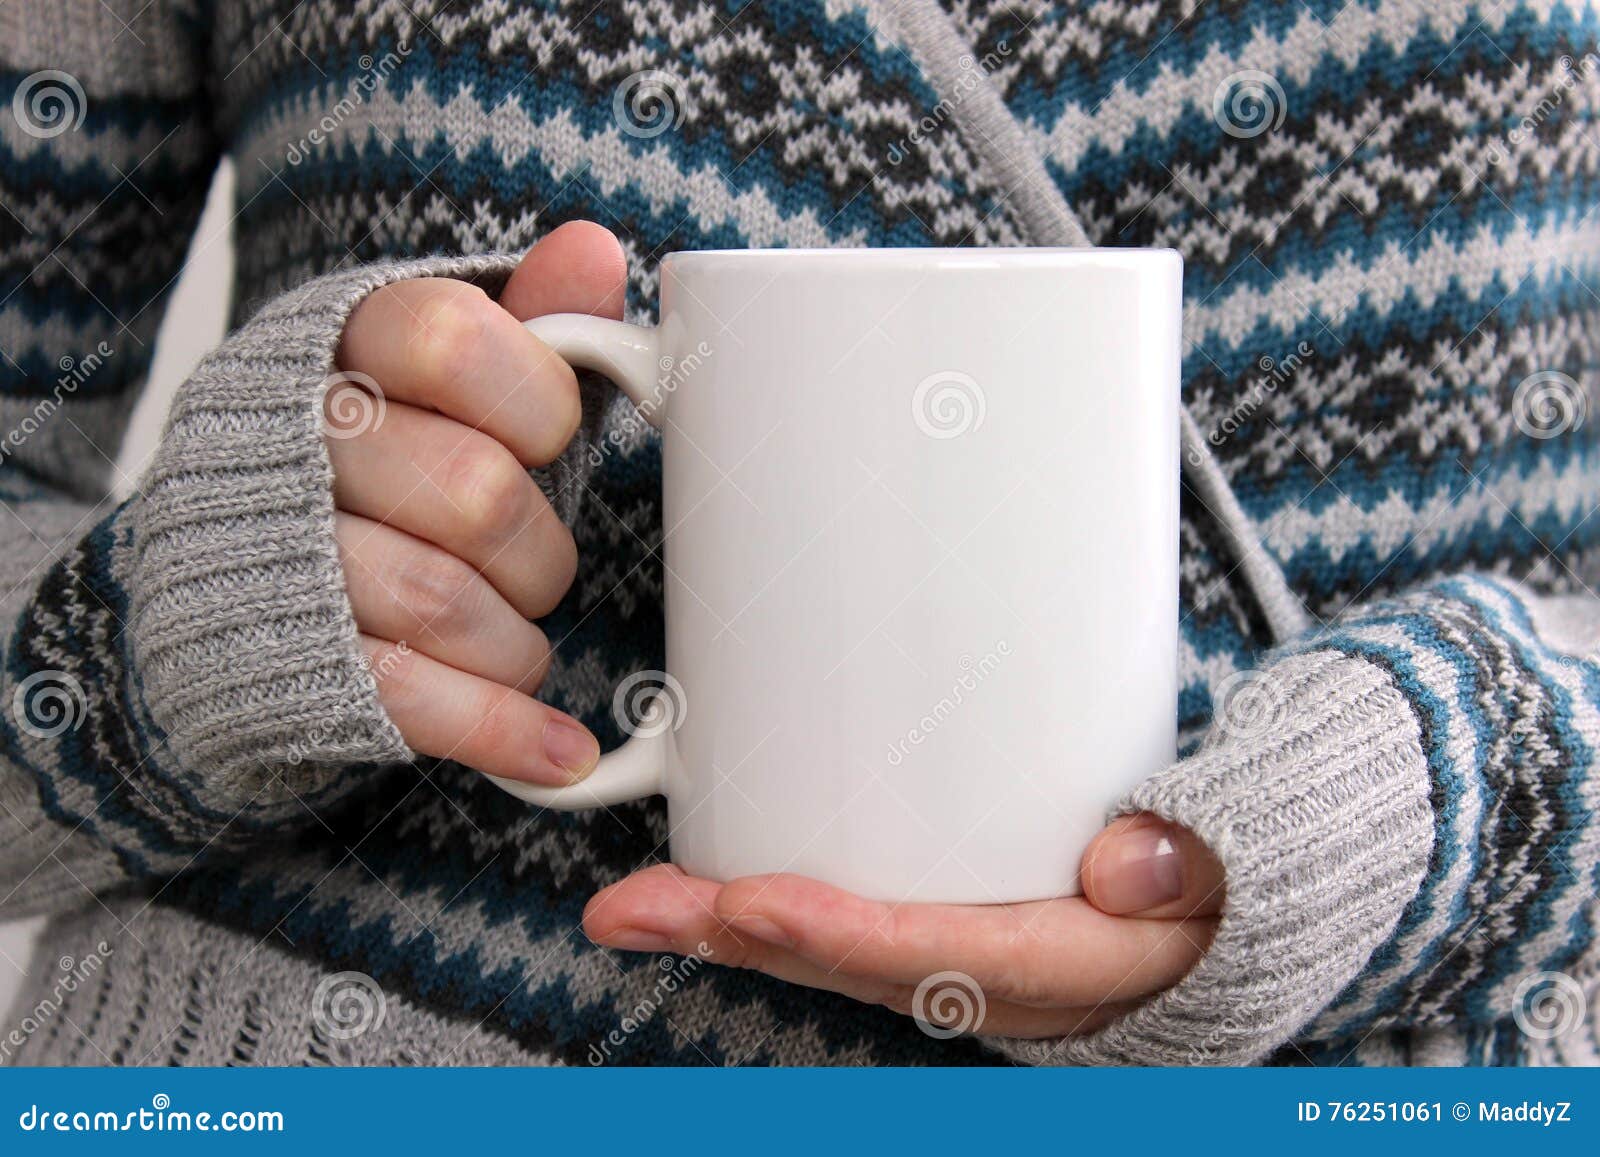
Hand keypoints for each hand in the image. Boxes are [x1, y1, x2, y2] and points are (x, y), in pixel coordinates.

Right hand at [328, 221, 626, 786]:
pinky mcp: (287, 664)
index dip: (536, 402)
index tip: (550, 437)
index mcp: (340, 349)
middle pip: (473, 491)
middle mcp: (294, 443)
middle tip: (534, 563)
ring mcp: (280, 559)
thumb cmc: (380, 475)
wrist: (223, 592)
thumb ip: (523, 322)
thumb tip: (593, 250)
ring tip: (519, 642)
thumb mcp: (448, 388)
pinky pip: (407, 697)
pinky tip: (556, 750)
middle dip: (540, 549)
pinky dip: (499, 730)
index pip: (449, 340)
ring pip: (441, 599)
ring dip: (517, 640)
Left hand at [583, 814, 1223, 1037]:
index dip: (839, 936)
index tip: (754, 902)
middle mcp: (987, 980)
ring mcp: (949, 966)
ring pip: (823, 956)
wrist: (1210, 930)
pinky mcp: (928, 941)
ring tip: (633, 906)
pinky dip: (761, 920)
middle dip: (734, 937)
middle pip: (844, 966)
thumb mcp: (1223, 872)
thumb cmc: (1206, 889)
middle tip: (633, 909)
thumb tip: (1125, 865)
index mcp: (1058, 965)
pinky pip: (836, 937)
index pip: (934, 956)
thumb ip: (1186, 860)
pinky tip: (703, 896)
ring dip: (723, 929)